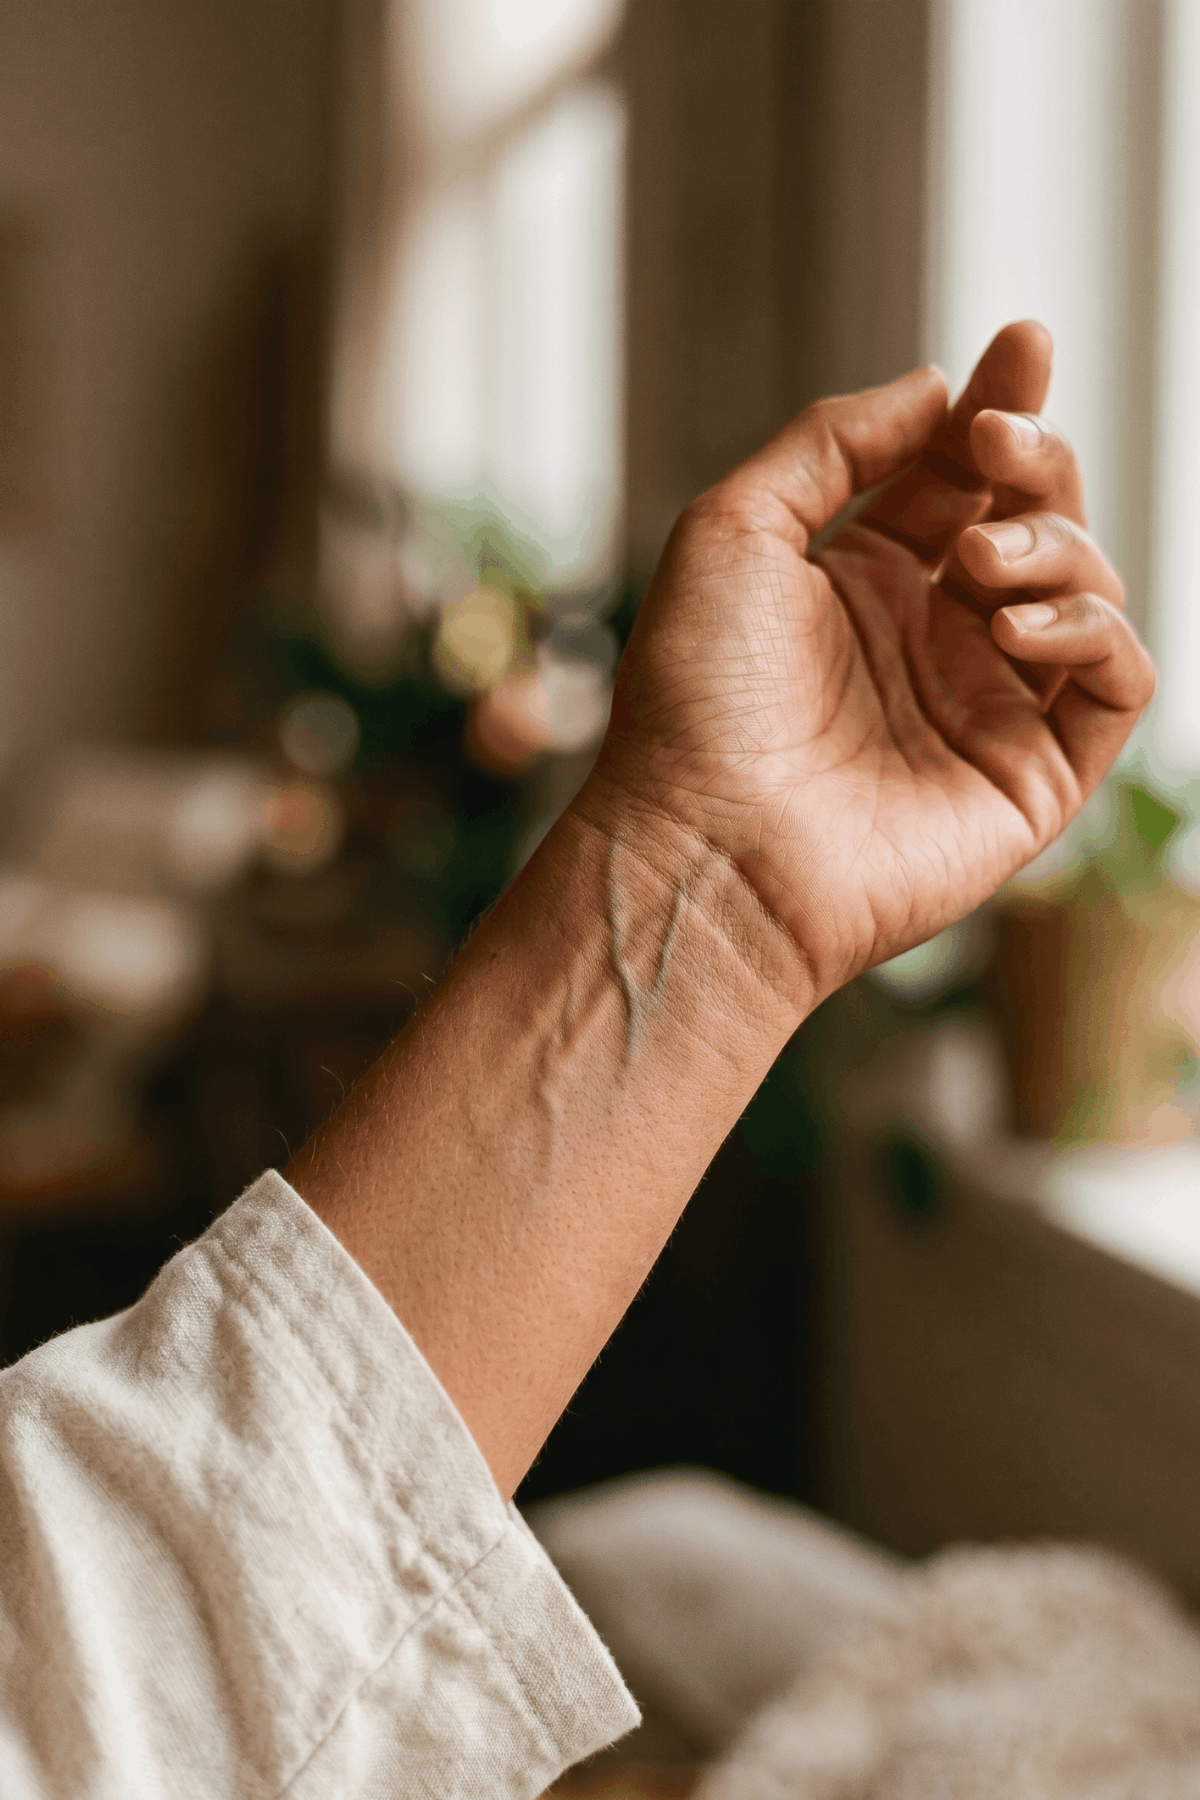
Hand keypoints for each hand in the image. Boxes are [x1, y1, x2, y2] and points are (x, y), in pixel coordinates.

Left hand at [587, 322, 1154, 1008]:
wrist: (706, 844)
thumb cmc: (695, 698)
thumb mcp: (735, 529)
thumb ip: (834, 443)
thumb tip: (933, 388)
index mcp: (862, 583)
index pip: (959, 477)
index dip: (997, 406)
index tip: (1020, 344)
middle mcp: (931, 641)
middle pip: (1034, 519)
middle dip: (1034, 460)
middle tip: (995, 446)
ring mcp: (985, 709)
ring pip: (1085, 592)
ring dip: (1055, 547)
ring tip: (980, 566)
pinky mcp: (1030, 780)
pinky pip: (1116, 687)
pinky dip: (1094, 634)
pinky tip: (1018, 627)